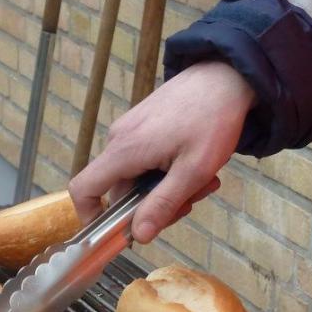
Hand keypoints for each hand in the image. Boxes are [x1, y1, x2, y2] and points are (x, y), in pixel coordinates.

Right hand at [68, 60, 254, 242]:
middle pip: (120, 190)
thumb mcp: (193, 171)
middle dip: (153, 204)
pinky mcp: (143, 125)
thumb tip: (139, 236)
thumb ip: (163, 205)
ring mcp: (130, 130)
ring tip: (203, 179)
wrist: (227, 75)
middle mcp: (119, 139)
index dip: (90, 216)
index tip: (113, 233)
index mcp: (124, 151)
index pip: (83, 189)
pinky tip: (195, 164)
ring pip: (138, 177)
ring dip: (167, 187)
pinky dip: (168, 170)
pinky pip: (145, 160)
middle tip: (189, 201)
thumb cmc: (213, 119)